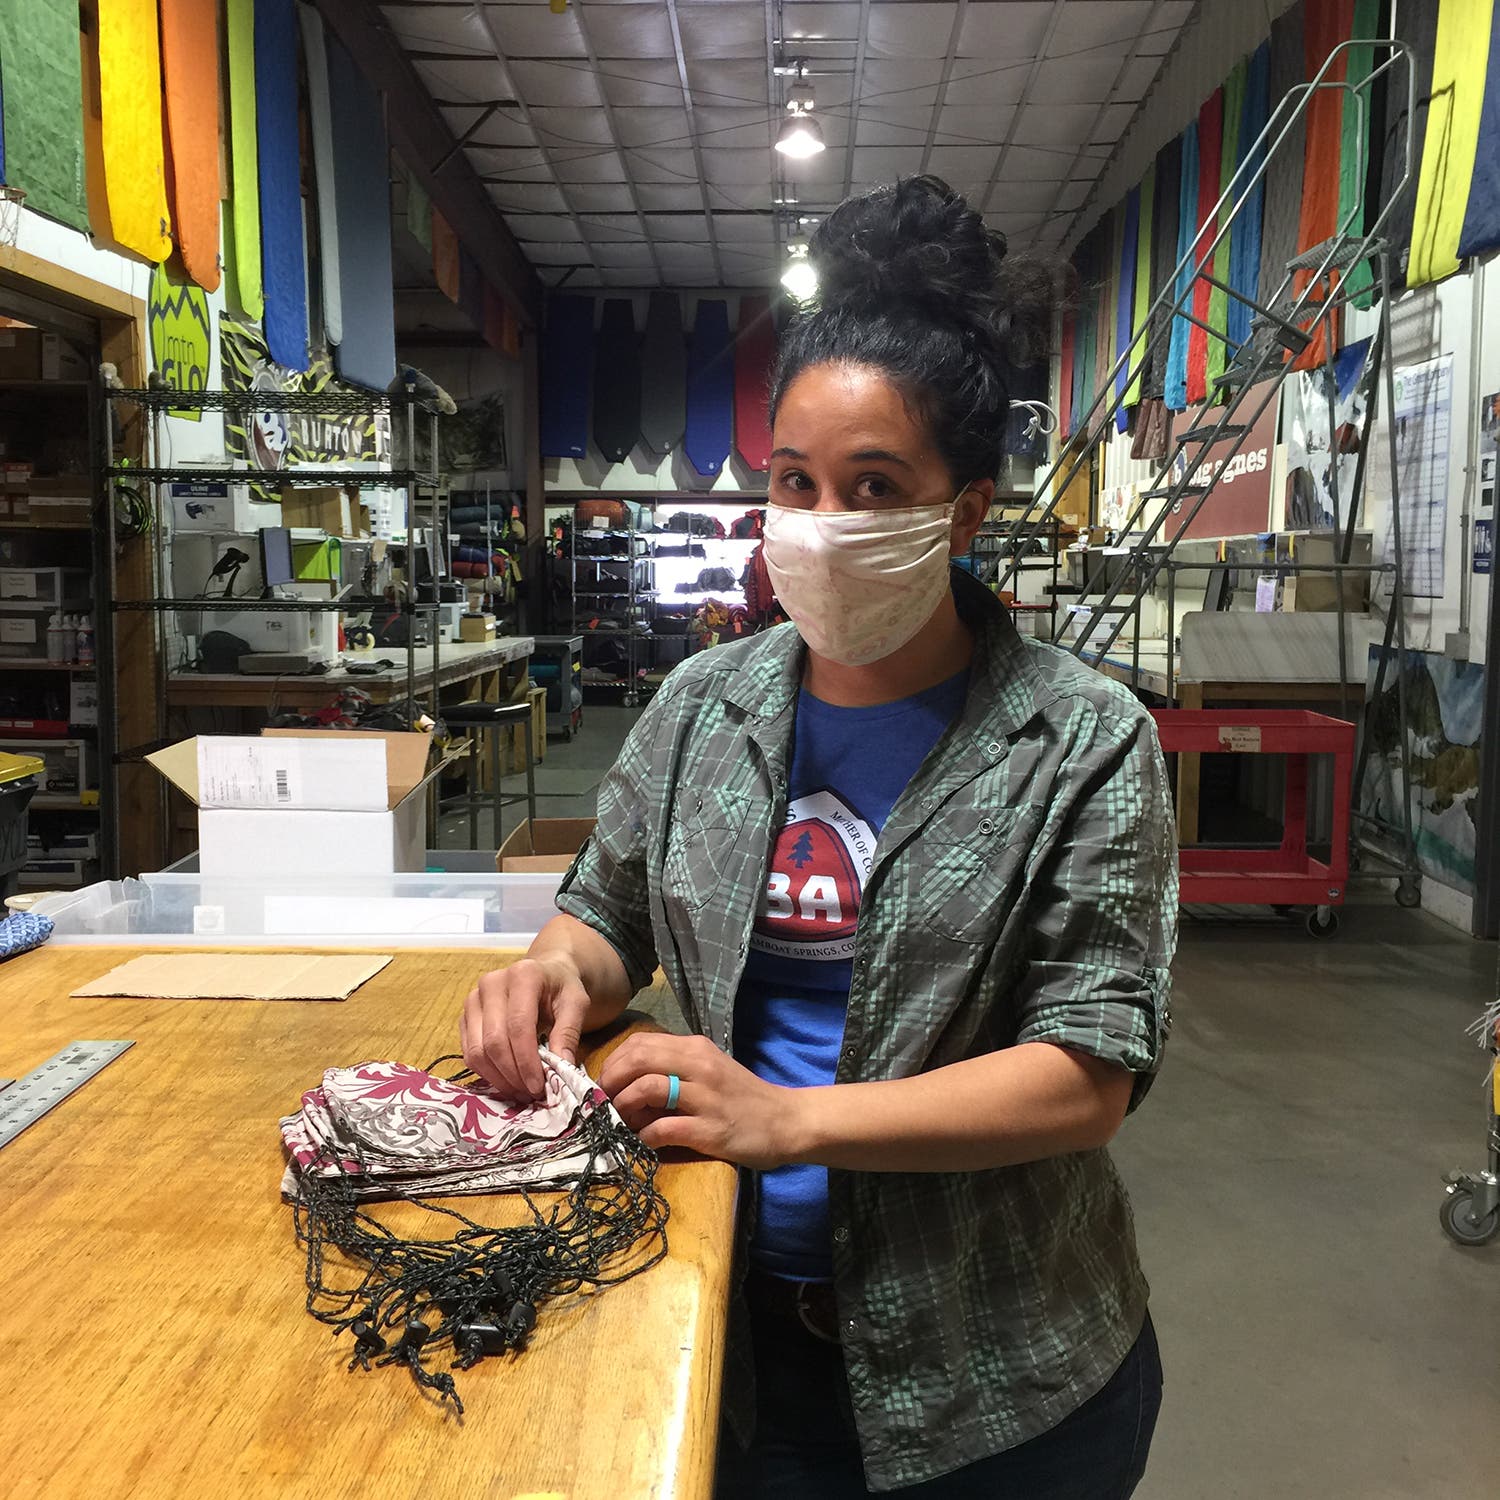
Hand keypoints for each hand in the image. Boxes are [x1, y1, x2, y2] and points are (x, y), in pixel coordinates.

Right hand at [460, 955, 592, 1102]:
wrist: (545, 974)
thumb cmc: (562, 989)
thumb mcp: (576, 1004)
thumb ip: (569, 1033)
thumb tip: (562, 1069)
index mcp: (522, 975)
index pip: (518, 1026)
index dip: (527, 1061)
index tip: (538, 1086)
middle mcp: (492, 983)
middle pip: (494, 1041)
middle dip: (512, 1074)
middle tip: (530, 1094)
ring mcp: (474, 999)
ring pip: (476, 1050)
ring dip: (498, 1078)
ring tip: (520, 1092)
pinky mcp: (465, 1016)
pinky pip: (468, 1053)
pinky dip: (487, 1073)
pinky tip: (506, 1082)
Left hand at [599, 1033, 801, 1170]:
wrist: (786, 1122)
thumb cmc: (743, 1098)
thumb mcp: (708, 1071)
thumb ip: (674, 1070)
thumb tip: (627, 1083)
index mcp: (695, 1048)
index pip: (639, 1043)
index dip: (613, 1064)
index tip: (604, 1086)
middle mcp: (699, 1065)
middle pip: (637, 1060)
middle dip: (610, 1083)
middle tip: (602, 1104)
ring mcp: (704, 1097)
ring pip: (646, 1089)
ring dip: (623, 1108)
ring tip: (619, 1124)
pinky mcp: (709, 1129)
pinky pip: (663, 1128)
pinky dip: (644, 1136)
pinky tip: (644, 1143)